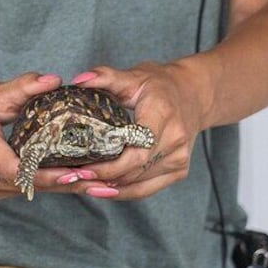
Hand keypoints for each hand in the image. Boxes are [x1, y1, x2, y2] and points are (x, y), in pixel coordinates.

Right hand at [0, 72, 109, 200]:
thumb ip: (25, 86)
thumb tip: (54, 80)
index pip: (11, 166)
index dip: (42, 174)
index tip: (70, 173)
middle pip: (22, 181)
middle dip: (58, 182)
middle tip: (93, 181)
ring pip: (22, 189)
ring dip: (54, 188)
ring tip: (88, 183)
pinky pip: (16, 190)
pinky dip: (40, 186)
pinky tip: (66, 182)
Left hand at [71, 61, 207, 199]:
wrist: (193, 95)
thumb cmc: (161, 86)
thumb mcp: (134, 76)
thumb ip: (105, 76)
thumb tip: (79, 80)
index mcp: (163, 113)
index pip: (137, 147)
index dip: (110, 163)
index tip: (84, 166)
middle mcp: (175, 139)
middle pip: (136, 169)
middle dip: (103, 176)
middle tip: (74, 177)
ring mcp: (179, 158)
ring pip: (139, 183)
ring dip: (110, 187)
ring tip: (83, 184)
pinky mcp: (179, 170)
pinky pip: (147, 189)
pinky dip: (124, 191)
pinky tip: (104, 189)